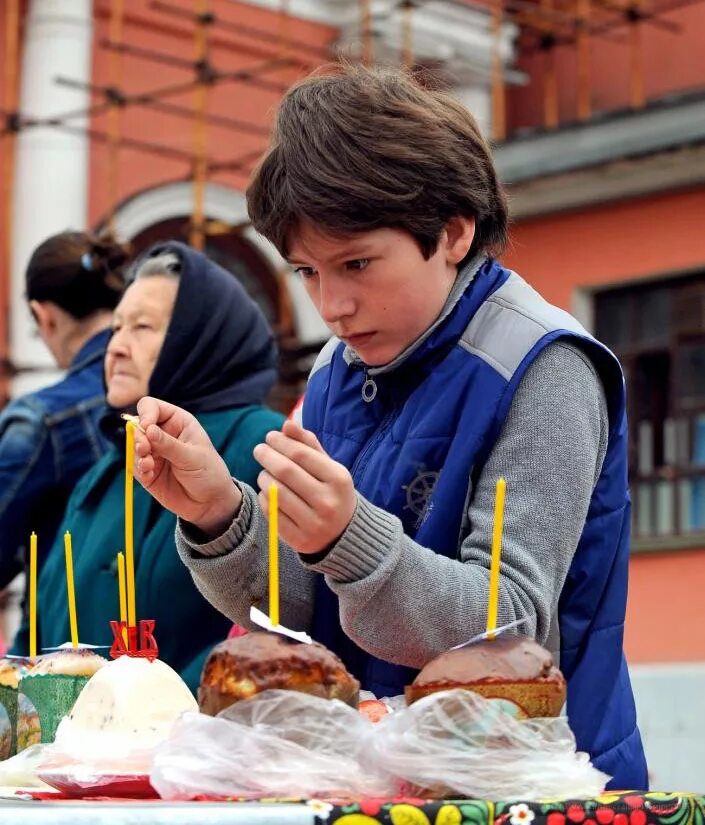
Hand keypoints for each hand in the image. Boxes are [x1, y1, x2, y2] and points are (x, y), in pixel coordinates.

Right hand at [133, 397, 241, 537]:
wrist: (211, 503)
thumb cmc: (209, 473)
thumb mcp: (192, 457)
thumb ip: (169, 444)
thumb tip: (147, 429)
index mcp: (177, 421)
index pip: (152, 407)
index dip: (145, 414)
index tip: (147, 427)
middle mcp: (162, 434)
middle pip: (137, 425)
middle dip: (138, 437)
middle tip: (145, 450)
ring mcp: (154, 452)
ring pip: (134, 446)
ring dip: (137, 454)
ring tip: (149, 465)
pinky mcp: (147, 471)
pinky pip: (135, 466)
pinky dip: (139, 470)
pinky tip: (149, 475)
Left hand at [254, 419, 355, 553]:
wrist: (344, 534)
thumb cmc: (331, 491)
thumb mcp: (328, 466)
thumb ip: (308, 444)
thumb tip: (287, 424)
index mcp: (338, 479)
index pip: (300, 454)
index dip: (280, 442)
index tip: (270, 436)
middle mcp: (328, 502)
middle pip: (285, 471)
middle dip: (267, 456)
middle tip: (259, 449)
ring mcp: (313, 523)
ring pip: (275, 492)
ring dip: (264, 477)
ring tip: (265, 473)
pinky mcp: (299, 540)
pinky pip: (271, 512)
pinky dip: (264, 498)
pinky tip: (268, 492)